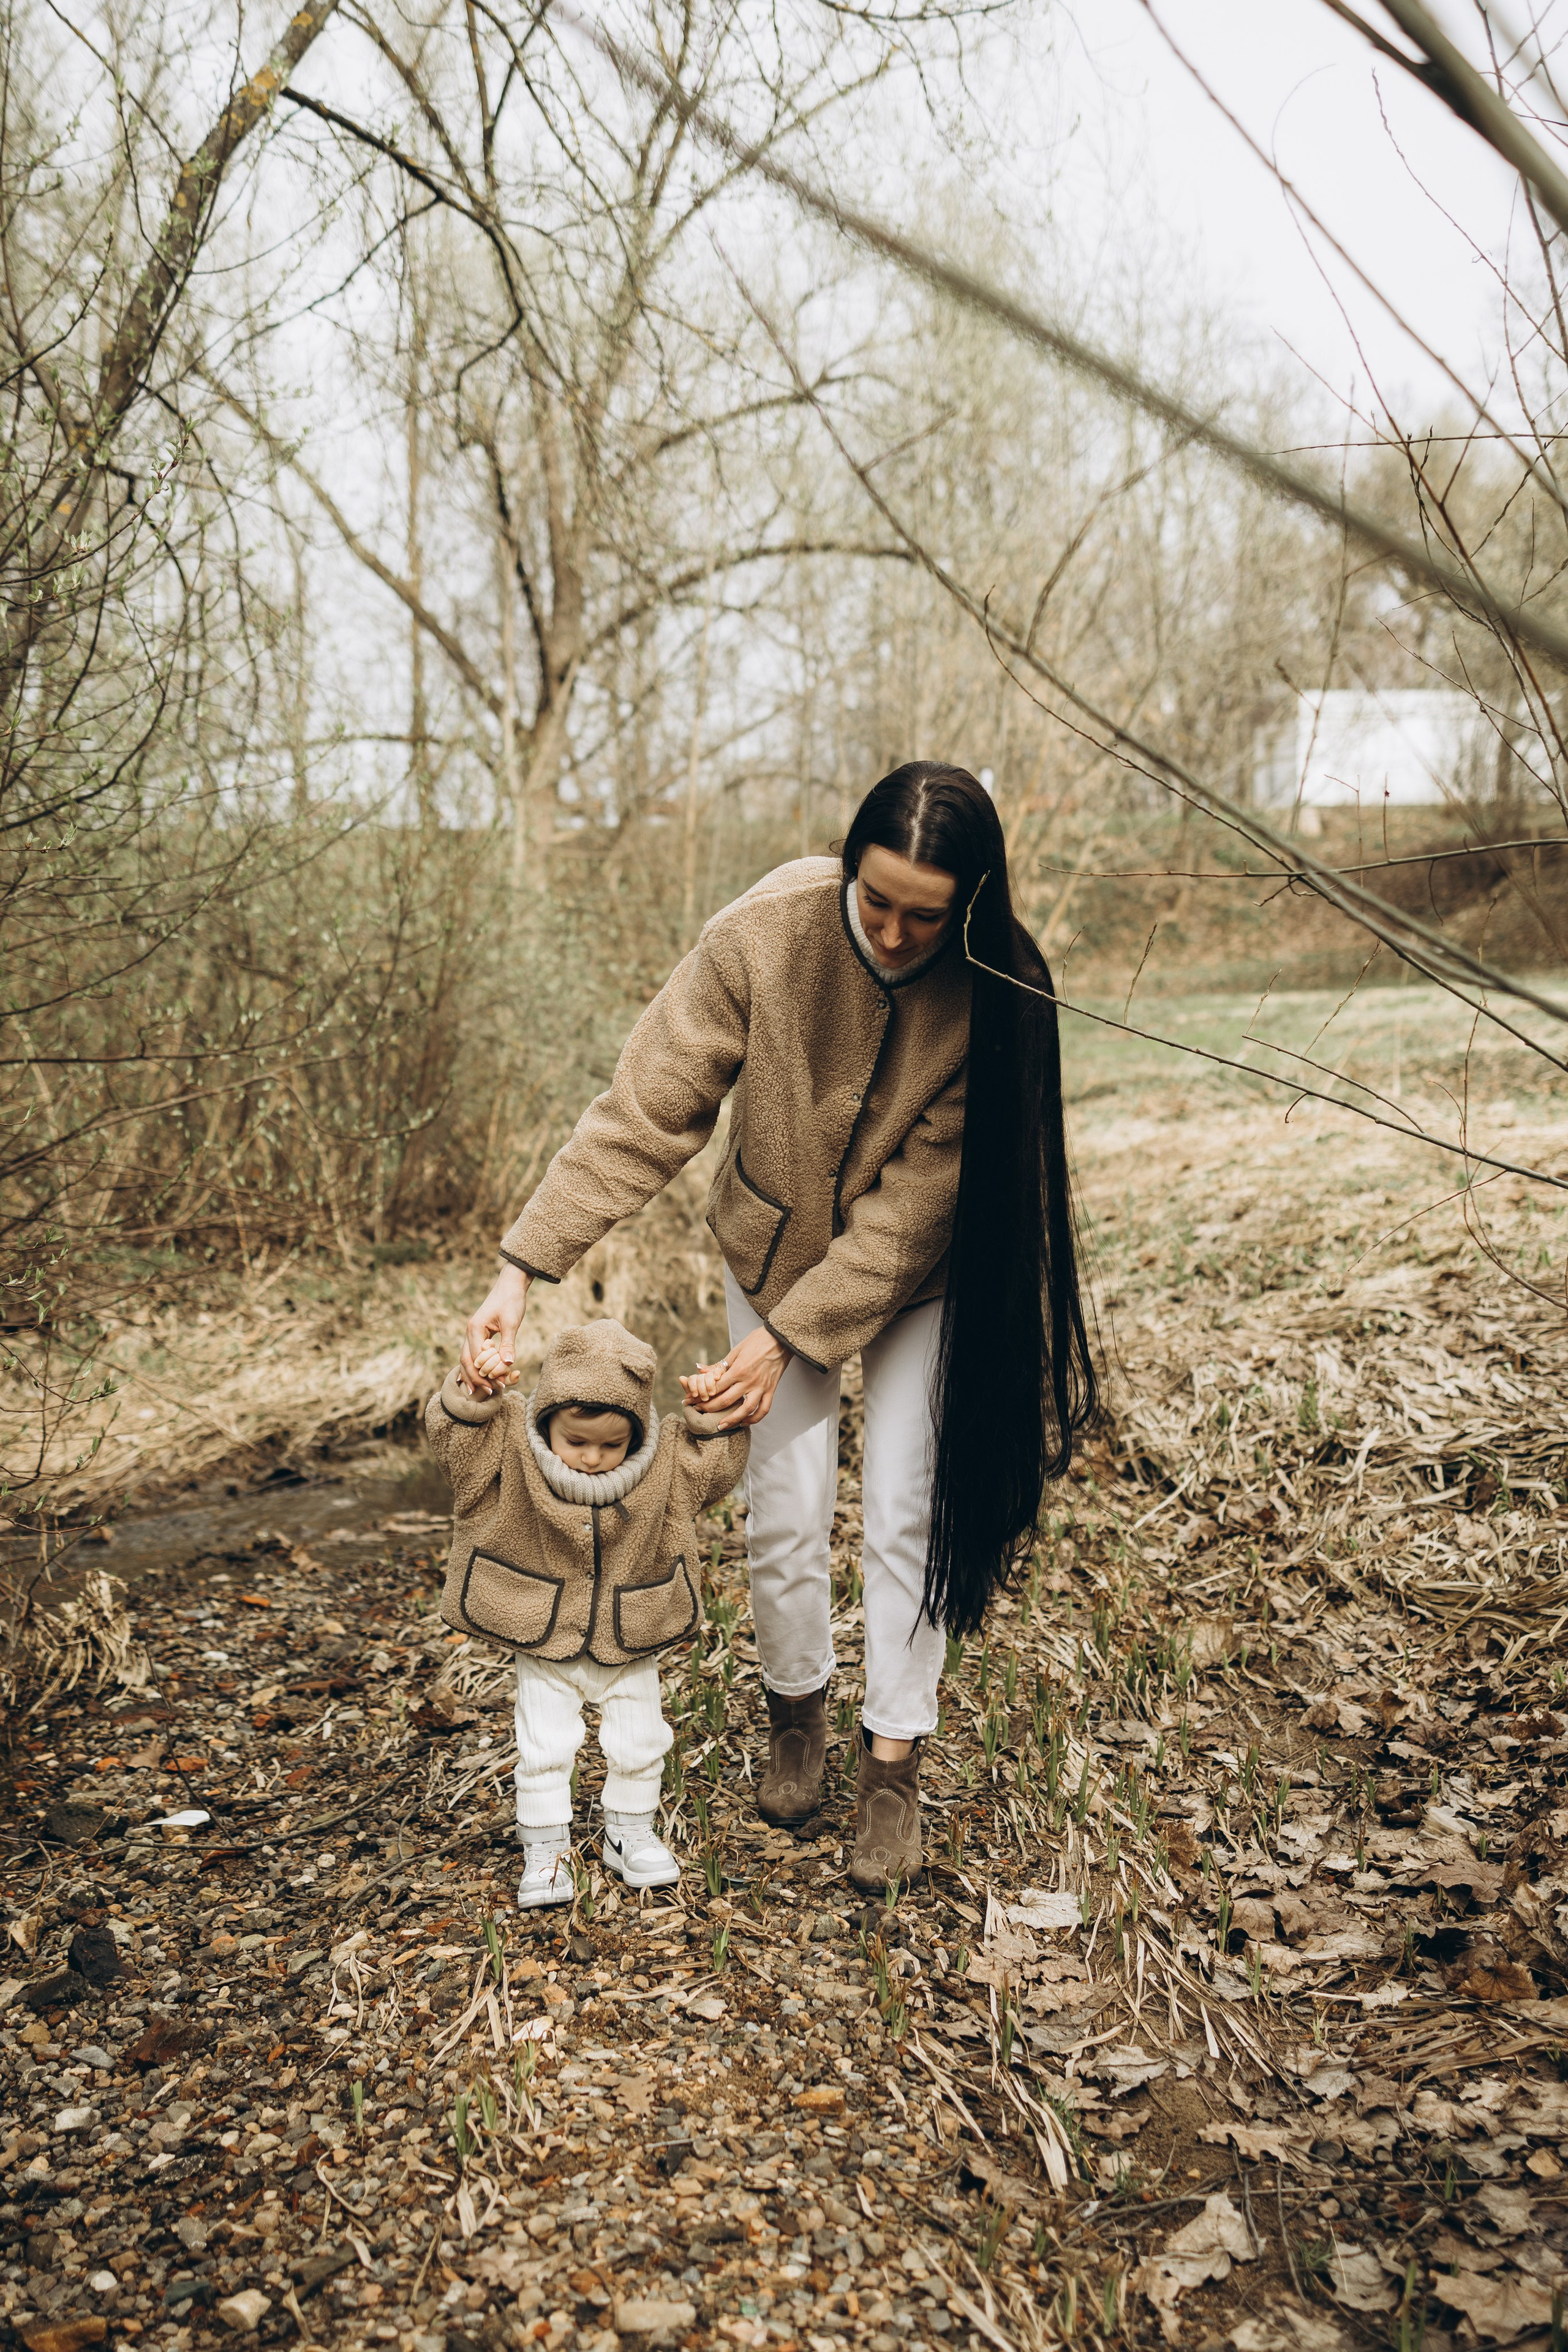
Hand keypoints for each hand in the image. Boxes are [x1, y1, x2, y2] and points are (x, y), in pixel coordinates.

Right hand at [462, 1262, 530, 1395]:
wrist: (511, 1285)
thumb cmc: (511, 1301)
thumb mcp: (512, 1322)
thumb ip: (508, 1342)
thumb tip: (508, 1363)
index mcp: (475, 1328)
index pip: (475, 1358)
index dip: (485, 1373)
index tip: (498, 1385)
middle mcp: (470, 1332)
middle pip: (466, 1361)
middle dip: (476, 1378)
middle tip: (491, 1391)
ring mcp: (473, 1334)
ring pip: (467, 1359)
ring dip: (475, 1375)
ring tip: (484, 1390)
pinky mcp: (480, 1335)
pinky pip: (474, 1354)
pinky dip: (478, 1367)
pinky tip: (482, 1378)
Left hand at [679, 1325, 789, 1427]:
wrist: (780, 1339)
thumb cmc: (757, 1341)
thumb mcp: (735, 1351)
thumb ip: (719, 1365)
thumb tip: (700, 1369)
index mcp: (738, 1369)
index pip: (716, 1387)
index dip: (701, 1395)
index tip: (691, 1400)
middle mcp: (749, 1381)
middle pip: (726, 1400)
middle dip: (710, 1408)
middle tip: (699, 1412)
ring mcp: (761, 1387)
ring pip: (746, 1409)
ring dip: (732, 1420)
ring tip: (721, 1426)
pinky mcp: (771, 1390)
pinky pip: (764, 1409)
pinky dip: (755, 1418)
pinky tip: (745, 1422)